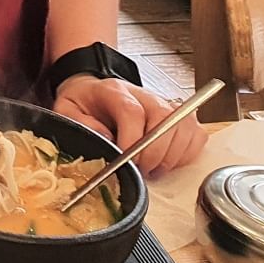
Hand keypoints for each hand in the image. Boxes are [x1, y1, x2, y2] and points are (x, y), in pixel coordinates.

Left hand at [53, 75, 205, 174]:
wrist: (96, 91)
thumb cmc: (85, 103)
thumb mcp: (67, 109)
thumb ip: (80, 123)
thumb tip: (105, 140)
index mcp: (115, 91)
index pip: (132, 112)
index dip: (132, 140)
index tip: (125, 160)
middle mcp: (145, 95)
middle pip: (164, 120)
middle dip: (153, 154)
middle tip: (141, 171)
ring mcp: (166, 104)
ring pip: (184, 129)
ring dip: (170, 157)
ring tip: (152, 168)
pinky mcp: (181, 116)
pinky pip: (196, 136)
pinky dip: (185, 155)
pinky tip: (167, 161)